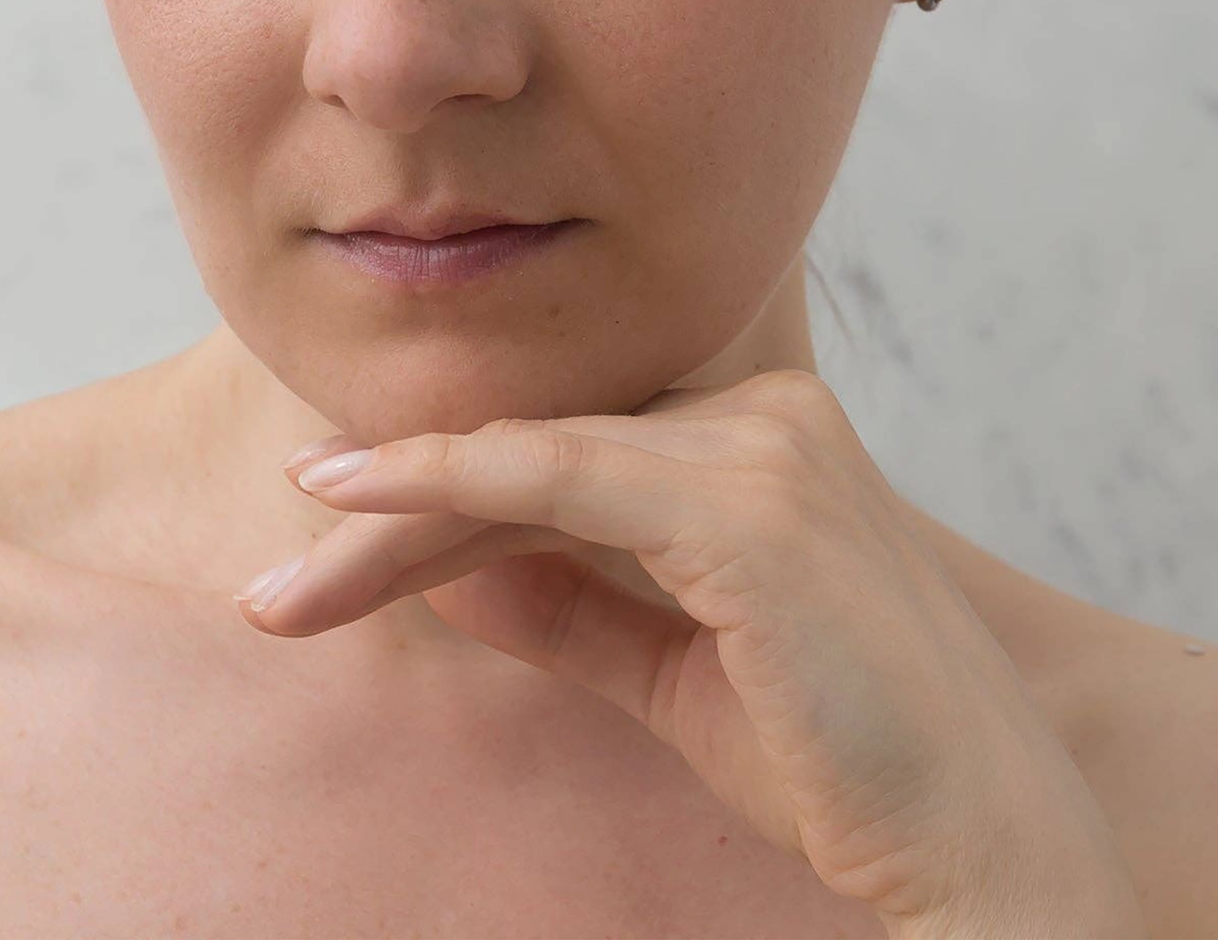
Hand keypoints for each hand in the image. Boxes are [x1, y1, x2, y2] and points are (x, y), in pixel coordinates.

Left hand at [235, 370, 1145, 935]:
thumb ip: (569, 602)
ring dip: (399, 514)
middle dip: (401, 513)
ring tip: (289, 572)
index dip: (442, 494)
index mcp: (764, 432)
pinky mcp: (751, 498)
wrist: (970, 843)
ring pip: (533, 460)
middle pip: (541, 449)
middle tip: (281, 574)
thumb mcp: (670, 670)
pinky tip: (362, 501)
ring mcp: (765, 443)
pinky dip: (454, 484)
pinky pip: (563, 477)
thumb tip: (450, 567)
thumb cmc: (838, 759)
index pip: (569, 455)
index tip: (331, 527)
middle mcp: (768, 410)